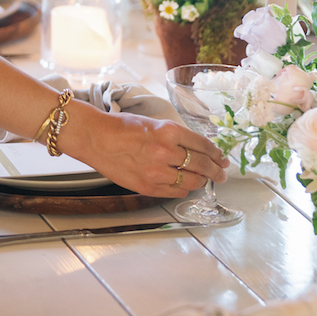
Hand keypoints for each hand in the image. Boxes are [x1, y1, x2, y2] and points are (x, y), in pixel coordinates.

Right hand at [75, 109, 226, 197]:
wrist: (95, 138)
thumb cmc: (121, 127)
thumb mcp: (154, 124)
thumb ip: (176, 136)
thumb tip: (199, 149)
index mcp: (168, 131)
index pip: (204, 145)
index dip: (216, 153)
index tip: (221, 157)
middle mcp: (165, 151)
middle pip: (202, 165)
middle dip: (216, 171)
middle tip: (222, 173)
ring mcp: (156, 172)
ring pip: (192, 181)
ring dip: (202, 181)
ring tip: (204, 180)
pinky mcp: (147, 186)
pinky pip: (176, 192)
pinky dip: (184, 189)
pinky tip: (184, 184)